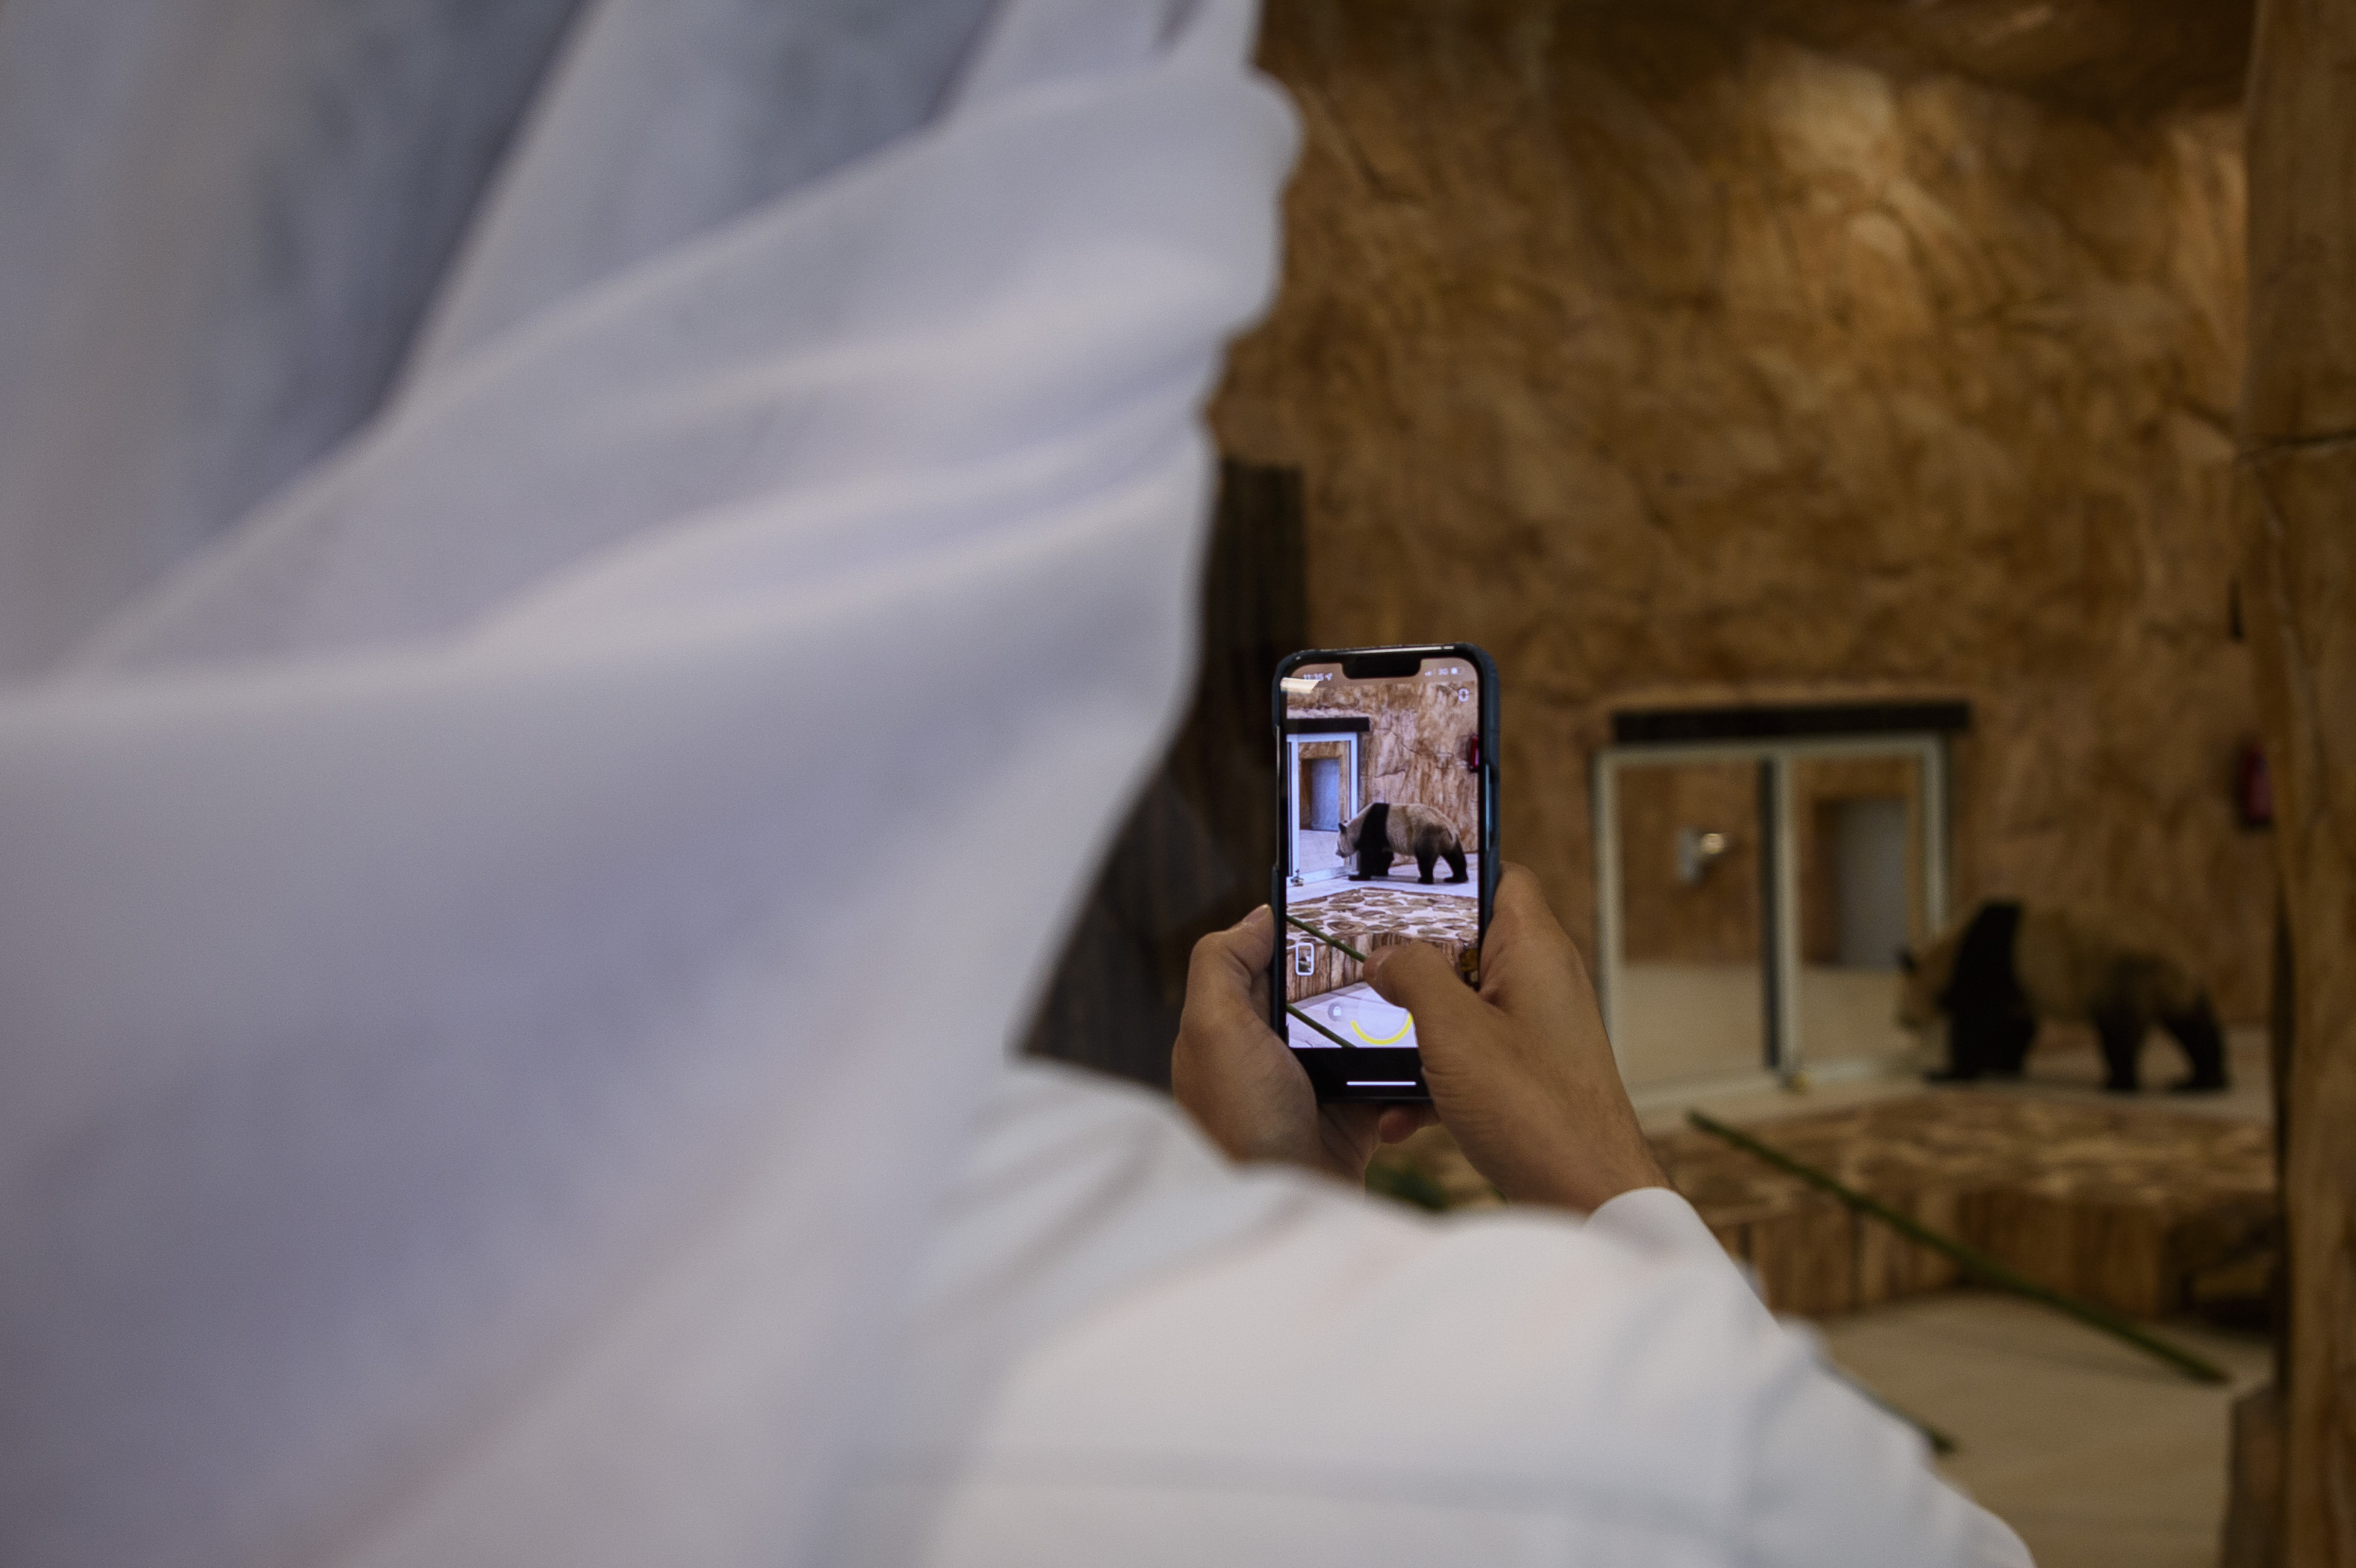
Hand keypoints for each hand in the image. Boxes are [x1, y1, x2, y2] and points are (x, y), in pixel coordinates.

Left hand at [1173, 905, 1426, 1182]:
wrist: (1285, 1205)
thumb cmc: (1239, 1122)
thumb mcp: (1212, 1029)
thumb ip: (1223, 963)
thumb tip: (1258, 916)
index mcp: (1235, 1025)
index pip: (1271, 959)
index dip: (1305, 931)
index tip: (1350, 903)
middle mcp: (1274, 1052)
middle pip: (1326, 989)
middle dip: (1362, 969)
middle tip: (1407, 940)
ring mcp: (1317, 1084)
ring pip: (1365, 1027)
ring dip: (1394, 1014)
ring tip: (1428, 988)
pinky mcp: (1355, 1115)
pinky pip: (1392, 1076)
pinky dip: (1410, 1067)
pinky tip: (1431, 1047)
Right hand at [1364, 863, 1666, 1211]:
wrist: (1590, 1197)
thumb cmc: (1535, 1110)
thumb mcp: (1454, 1032)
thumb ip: (1414, 977)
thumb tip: (1384, 955)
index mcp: (1536, 950)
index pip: (1499, 877)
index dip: (1450, 876)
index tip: (1395, 888)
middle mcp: (1542, 982)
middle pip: (1469, 944)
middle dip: (1412, 963)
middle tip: (1364, 971)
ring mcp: (1538, 1030)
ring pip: (1463, 1006)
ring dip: (1416, 1032)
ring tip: (1373, 1053)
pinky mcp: (1530, 1075)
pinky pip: (1473, 1058)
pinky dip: (1436, 1081)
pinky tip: (1399, 1117)